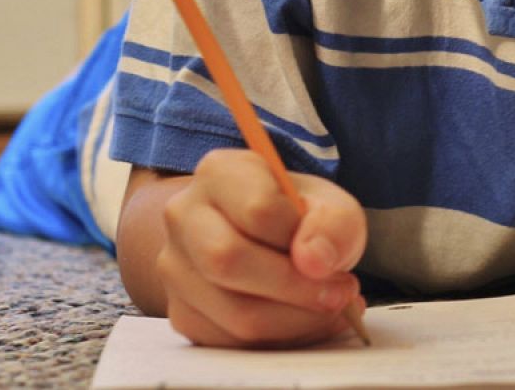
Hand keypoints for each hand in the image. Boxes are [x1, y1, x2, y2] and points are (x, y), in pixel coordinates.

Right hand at [155, 149, 367, 347]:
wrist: (263, 239)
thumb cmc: (299, 216)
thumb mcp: (331, 205)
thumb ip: (335, 223)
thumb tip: (315, 262)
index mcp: (218, 172)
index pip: (258, 210)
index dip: (303, 239)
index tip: (332, 258)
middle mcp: (183, 216)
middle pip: (228, 261)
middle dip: (297, 288)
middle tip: (341, 293)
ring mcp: (174, 267)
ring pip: (232, 311)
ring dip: (296, 320)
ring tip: (330, 309)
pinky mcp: (182, 313)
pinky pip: (230, 341)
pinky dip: (279, 340)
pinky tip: (306, 323)